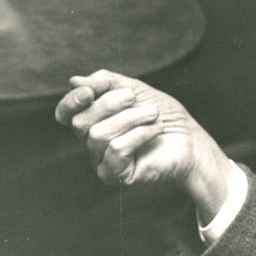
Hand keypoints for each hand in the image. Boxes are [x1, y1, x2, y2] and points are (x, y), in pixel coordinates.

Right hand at [55, 70, 232, 219]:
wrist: (190, 139)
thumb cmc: (163, 115)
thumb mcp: (136, 90)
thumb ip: (107, 83)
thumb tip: (74, 80)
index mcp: (94, 120)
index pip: (65, 114)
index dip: (71, 101)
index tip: (91, 90)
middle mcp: (92, 142)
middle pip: (81, 122)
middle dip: (109, 104)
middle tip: (134, 97)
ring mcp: (102, 161)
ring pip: (99, 135)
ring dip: (131, 118)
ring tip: (154, 114)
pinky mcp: (116, 175)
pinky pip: (116, 150)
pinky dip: (139, 134)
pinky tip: (155, 130)